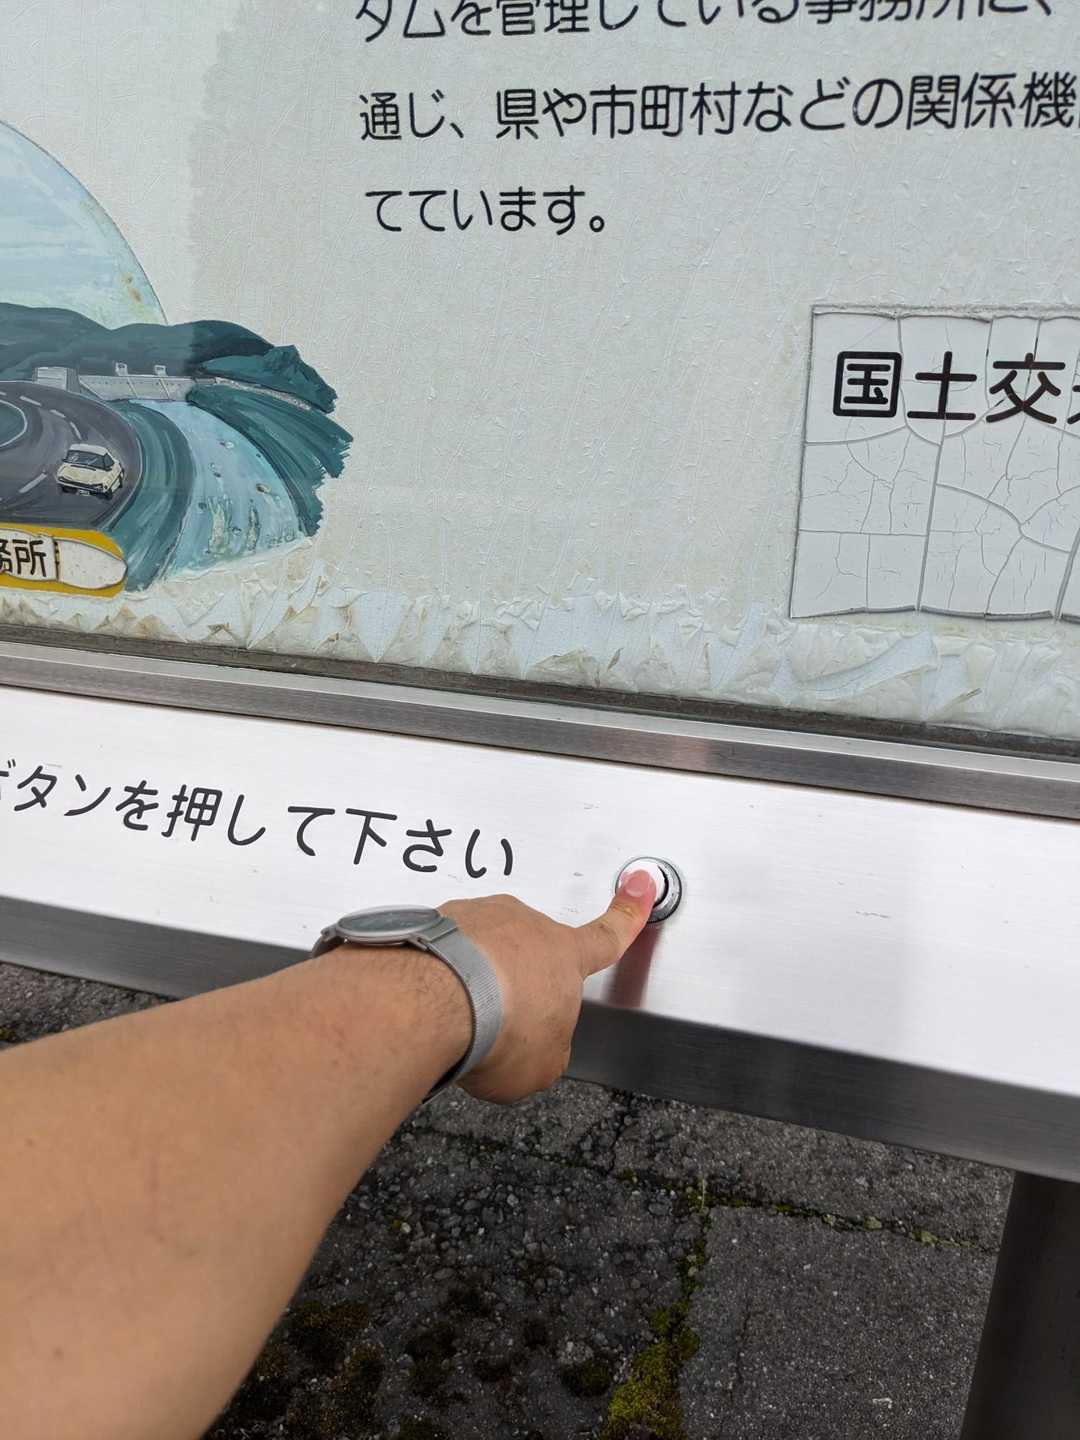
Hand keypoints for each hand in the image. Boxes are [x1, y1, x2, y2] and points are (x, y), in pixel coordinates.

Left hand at [438, 870, 655, 1104]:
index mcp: (565, 955)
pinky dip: (439, 973)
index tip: (640, 886)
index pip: (607, 935)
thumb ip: (551, 1050)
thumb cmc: (495, 1027)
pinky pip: (444, 949)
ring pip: (483, 949)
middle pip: (530, 953)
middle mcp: (524, 925)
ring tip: (460, 1017)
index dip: (628, 915)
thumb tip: (539, 1048)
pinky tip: (430, 1003)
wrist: (434, 1003)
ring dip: (475, 978)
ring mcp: (480, 917)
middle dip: (517, 983)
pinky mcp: (437, 919)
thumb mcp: (544, 1064)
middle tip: (499, 1021)